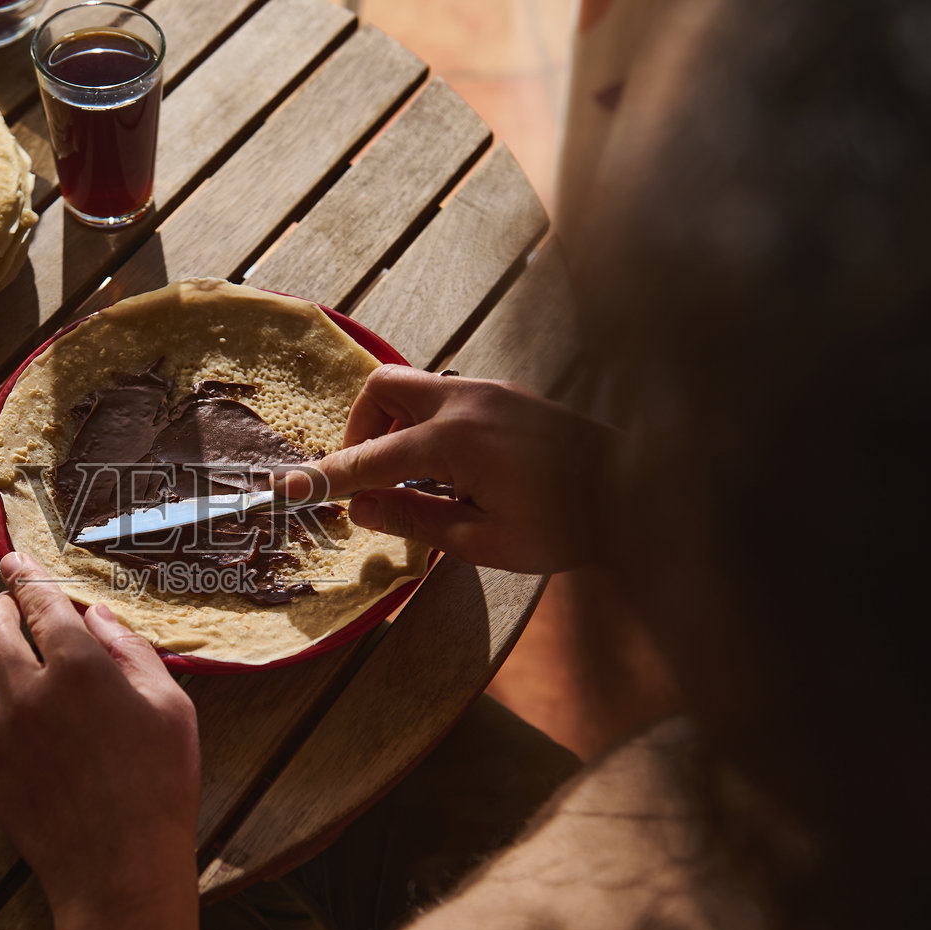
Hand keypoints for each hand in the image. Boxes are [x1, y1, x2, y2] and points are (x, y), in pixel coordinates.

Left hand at [0, 552, 201, 929]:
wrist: (122, 870)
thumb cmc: (160, 787)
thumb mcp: (171, 708)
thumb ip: (133, 652)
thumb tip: (97, 617)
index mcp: (78, 668)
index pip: (40, 601)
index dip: (27, 575)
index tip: (17, 561)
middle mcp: (27, 692)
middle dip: (2, 608)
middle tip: (16, 611)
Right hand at [281, 365, 620, 572]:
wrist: (644, 490)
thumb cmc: (568, 527)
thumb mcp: (485, 542)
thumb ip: (415, 520)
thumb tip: (361, 509)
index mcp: (456, 441)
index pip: (370, 459)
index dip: (325, 478)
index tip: (286, 488)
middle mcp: (466, 401)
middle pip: (382, 387)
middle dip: (359, 428)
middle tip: (365, 476)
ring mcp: (489, 390)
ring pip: (413, 387)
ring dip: (394, 425)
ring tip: (409, 478)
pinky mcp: (507, 394)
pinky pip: (444, 397)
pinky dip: (426, 424)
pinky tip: (447, 468)